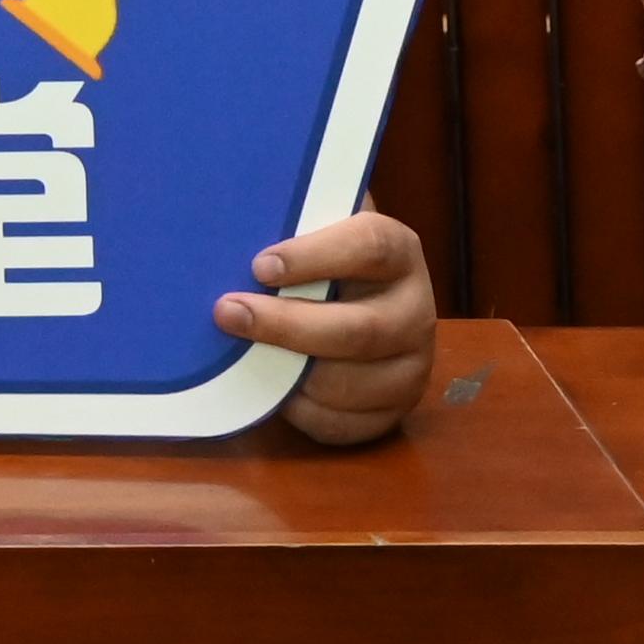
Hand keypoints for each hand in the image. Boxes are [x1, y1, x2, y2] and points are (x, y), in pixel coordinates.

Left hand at [220, 207, 436, 445]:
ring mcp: (412, 366)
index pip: (370, 248)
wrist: (356, 300)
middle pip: (359, 329)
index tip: (259, 265)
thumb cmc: (319, 258)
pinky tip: (273, 389)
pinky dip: (302, 411)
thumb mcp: (314, 226)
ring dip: (288, 372)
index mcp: (399, 251)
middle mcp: (416, 310)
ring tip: (242, 355)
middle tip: (227, 312)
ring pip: (349, 382)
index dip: (314, 257)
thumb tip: (232, 225)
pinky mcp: (395, 410)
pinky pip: (344, 423)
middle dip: (286, 325)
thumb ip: (292, 221)